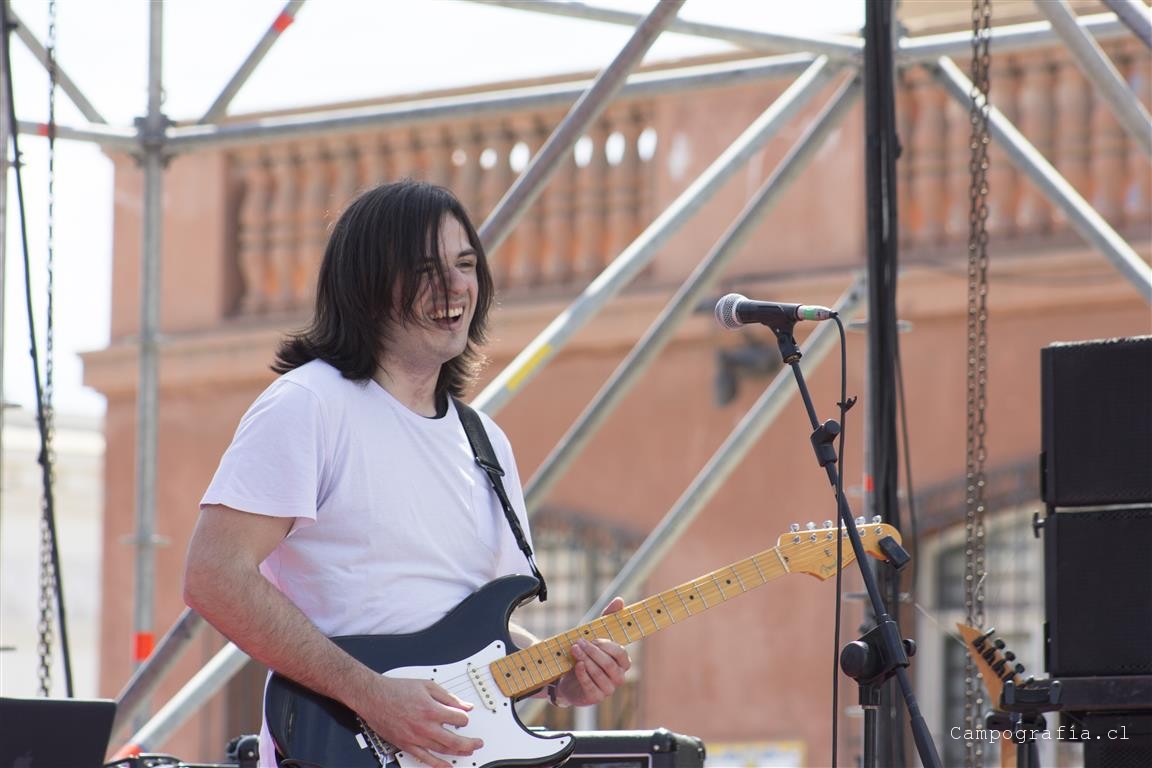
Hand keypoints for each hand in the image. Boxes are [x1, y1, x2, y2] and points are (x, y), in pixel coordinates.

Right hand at [356, 676, 482, 767]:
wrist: (374, 697)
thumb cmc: (397, 690)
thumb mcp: (427, 686)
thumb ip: (449, 697)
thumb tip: (465, 705)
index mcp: (432, 709)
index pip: (459, 719)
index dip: (465, 718)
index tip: (464, 717)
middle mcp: (425, 726)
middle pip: (455, 740)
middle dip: (470, 743)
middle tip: (478, 743)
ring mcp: (416, 738)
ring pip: (443, 750)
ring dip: (458, 752)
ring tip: (468, 751)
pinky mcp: (407, 745)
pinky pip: (425, 759)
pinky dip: (438, 764)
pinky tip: (447, 766)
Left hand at [553, 597, 631, 706]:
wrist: (566, 676)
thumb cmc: (585, 654)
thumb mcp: (594, 635)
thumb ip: (608, 618)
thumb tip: (620, 600)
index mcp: (622, 662)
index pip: (620, 653)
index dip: (606, 645)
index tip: (592, 638)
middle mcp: (618, 677)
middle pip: (610, 664)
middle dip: (593, 652)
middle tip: (579, 643)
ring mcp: (608, 689)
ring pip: (600, 674)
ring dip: (586, 660)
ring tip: (574, 650)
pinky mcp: (595, 697)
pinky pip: (591, 686)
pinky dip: (584, 674)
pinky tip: (577, 665)